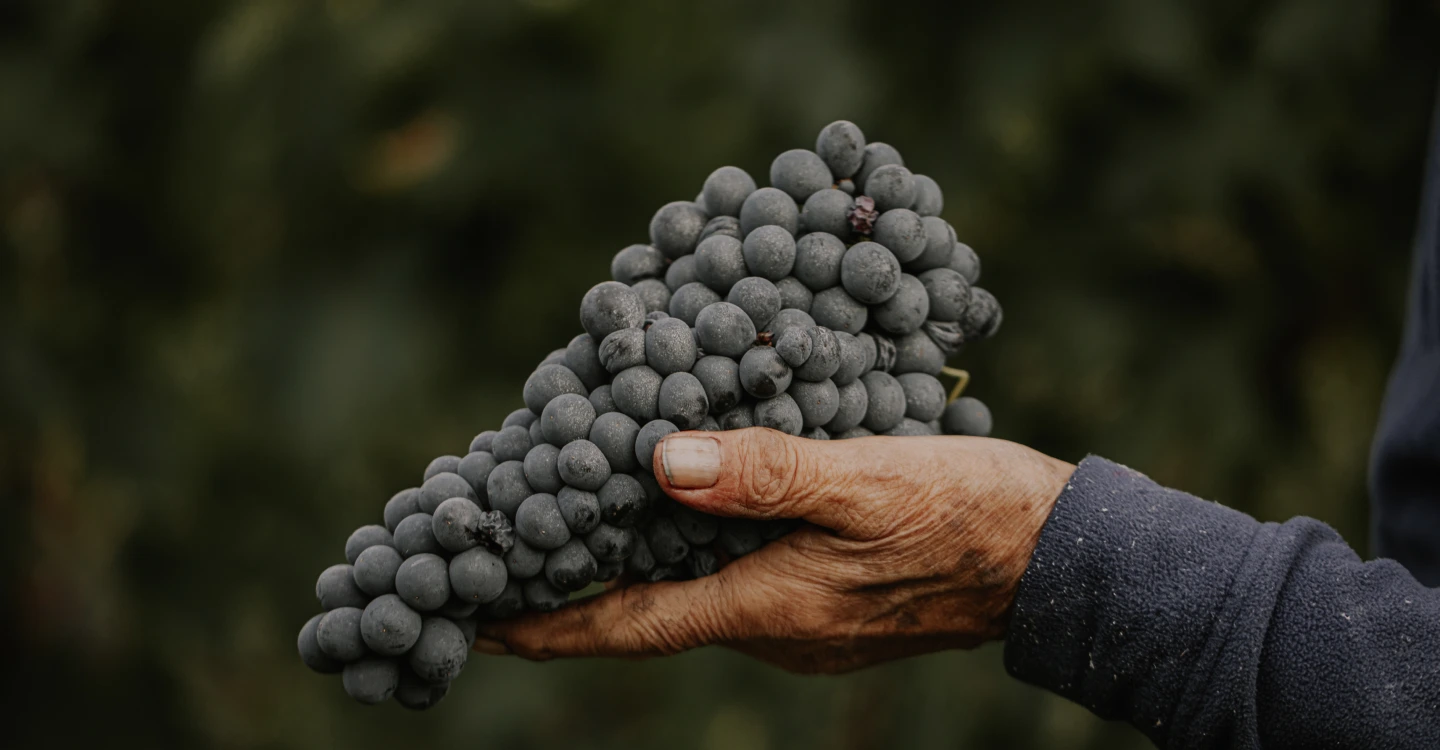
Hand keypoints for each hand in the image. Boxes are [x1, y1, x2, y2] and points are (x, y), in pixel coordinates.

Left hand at [476, 428, 1073, 673]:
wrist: (1058, 557)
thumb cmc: (969, 516)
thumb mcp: (866, 482)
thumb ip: (765, 475)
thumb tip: (657, 463)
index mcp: (767, 606)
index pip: (628, 625)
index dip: (547, 622)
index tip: (474, 618)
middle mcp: (775, 627)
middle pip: (652, 610)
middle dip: (580, 583)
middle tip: (514, 544)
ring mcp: (806, 621)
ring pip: (697, 589)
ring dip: (640, 557)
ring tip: (586, 509)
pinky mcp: (833, 599)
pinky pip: (740, 575)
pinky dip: (696, 544)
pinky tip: (691, 497)